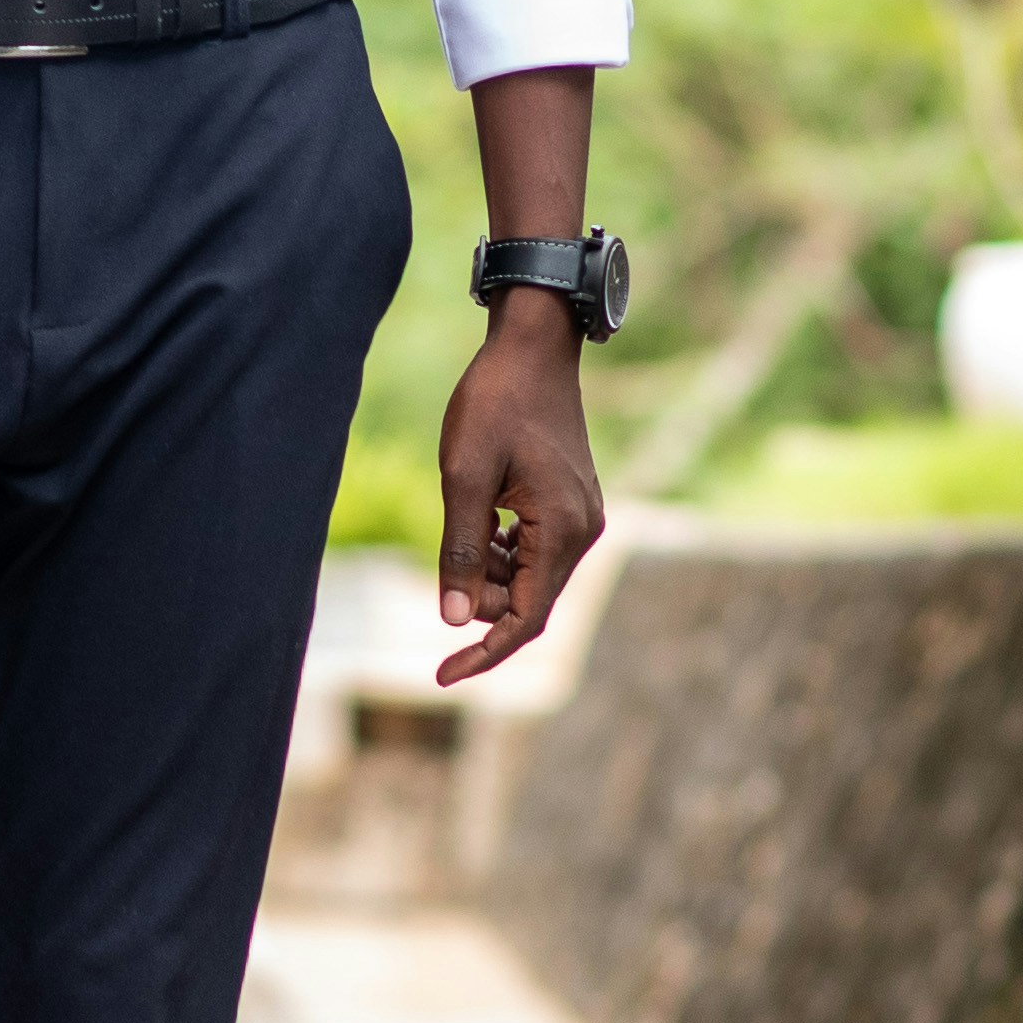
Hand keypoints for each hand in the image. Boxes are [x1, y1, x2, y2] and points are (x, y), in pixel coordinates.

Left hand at [433, 297, 601, 686]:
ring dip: (490, 575)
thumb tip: (455, 620)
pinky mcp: (573, 505)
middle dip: (483, 601)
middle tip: (446, 561)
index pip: (526, 620)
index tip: (439, 676)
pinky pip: (536, 552)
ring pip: (531, 579)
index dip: (483, 654)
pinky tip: (481, 517)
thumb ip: (461, 551)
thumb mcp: (462, 476)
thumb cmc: (494, 402)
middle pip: (529, 603)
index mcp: (561, 530)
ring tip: (463, 521)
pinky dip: (503, 552)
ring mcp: (582, 518)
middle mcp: (583, 531)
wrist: (533, 346)